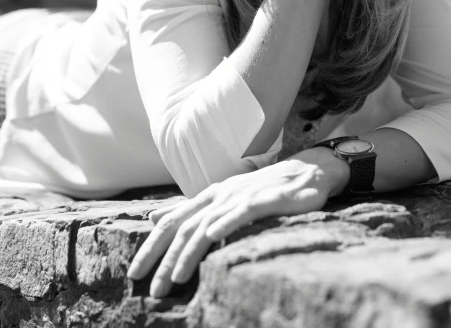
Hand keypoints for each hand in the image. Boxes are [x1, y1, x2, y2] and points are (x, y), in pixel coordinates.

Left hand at [127, 151, 345, 297]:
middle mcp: (220, 195)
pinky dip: (224, 224)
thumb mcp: (223, 199)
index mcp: (209, 196)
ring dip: (187, 253)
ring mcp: (240, 196)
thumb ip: (190, 210)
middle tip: (148, 288)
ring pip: (206, 226)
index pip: (171, 222)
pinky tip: (212, 237)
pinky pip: (239, 213)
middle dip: (162, 258)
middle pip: (183, 228)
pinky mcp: (263, 199)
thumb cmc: (265, 190)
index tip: (134, 273)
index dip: (151, 246)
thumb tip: (153, 217)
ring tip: (173, 279)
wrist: (307, 173)